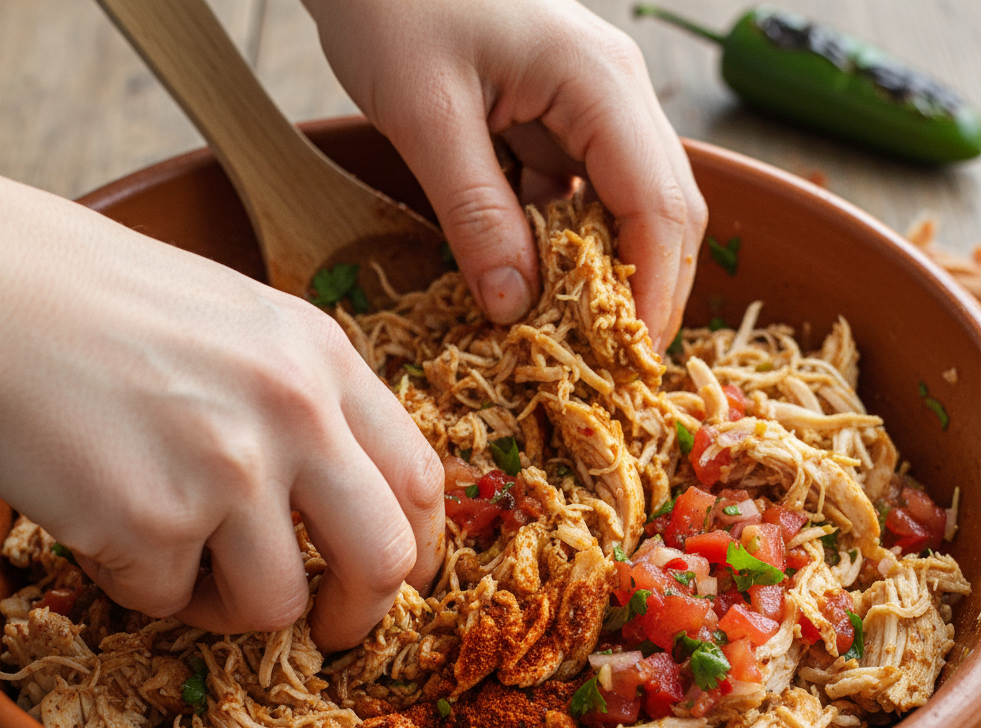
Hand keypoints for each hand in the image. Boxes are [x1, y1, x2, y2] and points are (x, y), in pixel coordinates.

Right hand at [0, 158, 443, 650]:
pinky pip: (170, 599)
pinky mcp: (150, 520)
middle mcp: (294, 414)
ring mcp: (227, 469)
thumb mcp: (245, 326)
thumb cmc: (105, 304)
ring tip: (178, 556)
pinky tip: (107, 522)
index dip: (417, 546)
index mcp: (325, 360)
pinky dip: (143, 581)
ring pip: (277, 604)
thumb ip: (311, 405)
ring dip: (230, 603)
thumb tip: (352, 501)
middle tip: (330, 627)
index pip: (420, 480)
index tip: (393, 576)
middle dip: (363, 614)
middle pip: (383, 558)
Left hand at [305, 0, 706, 349]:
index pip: (658, 205)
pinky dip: (566, 248)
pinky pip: (578, 196)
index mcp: (599, 82)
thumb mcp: (426, 115)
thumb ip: (475, 213)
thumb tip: (515, 307)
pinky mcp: (555, 119)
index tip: (633, 362)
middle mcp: (614, 93)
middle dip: (647, 290)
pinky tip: (535, 284)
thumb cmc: (392, 1)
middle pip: (664, 209)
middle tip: (615, 364)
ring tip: (578, 338)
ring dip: (607, 274)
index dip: (655, 292)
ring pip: (626, 207)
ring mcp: (589, 105)